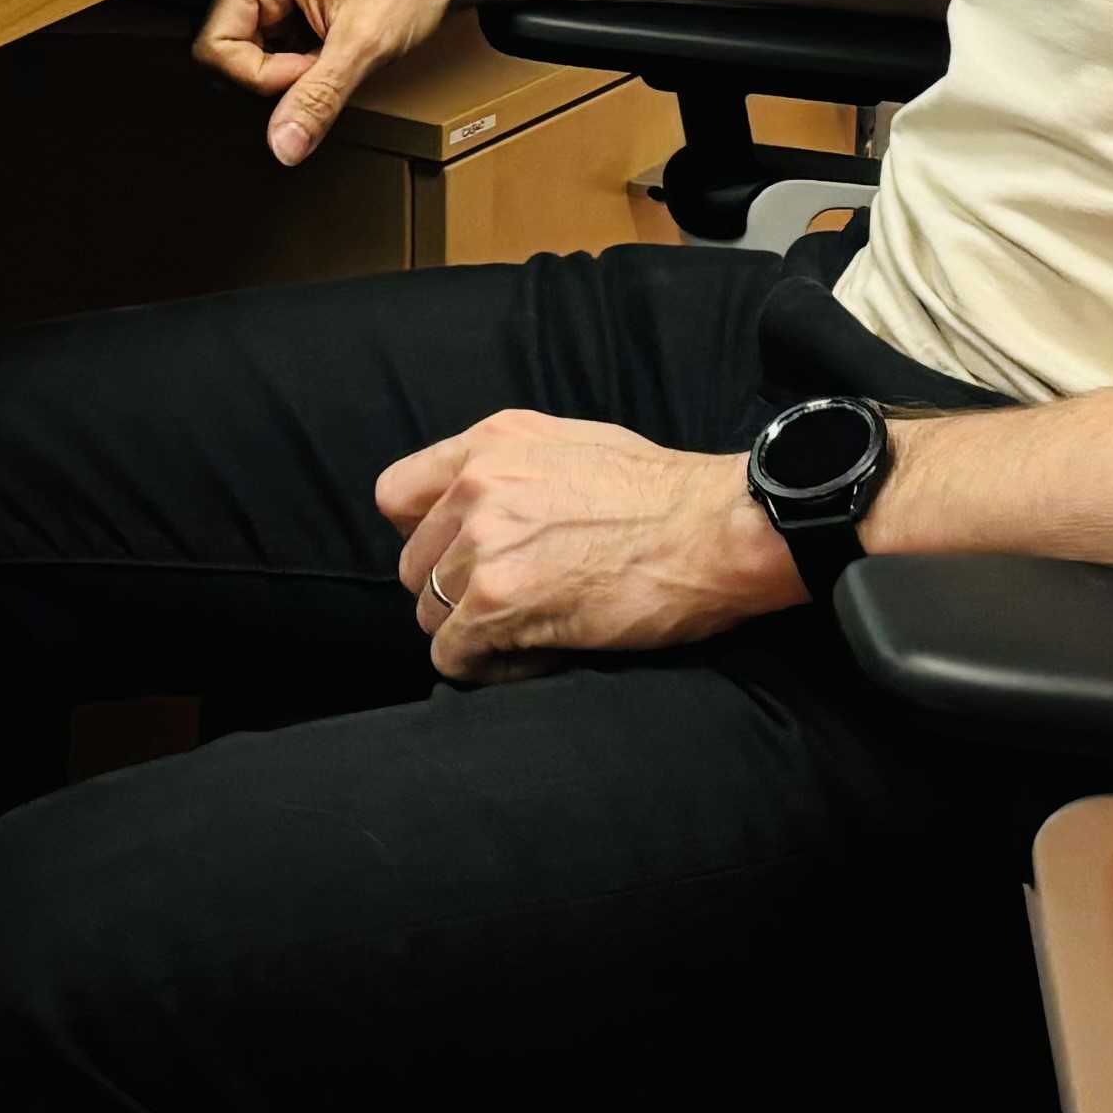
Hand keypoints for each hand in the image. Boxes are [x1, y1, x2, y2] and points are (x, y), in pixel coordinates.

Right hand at [191, 0, 475, 164]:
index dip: (261, 75)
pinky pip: (274, 54)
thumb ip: (318, 98)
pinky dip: (303, 67)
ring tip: (333, 51)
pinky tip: (332, 50)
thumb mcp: (365, 43)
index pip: (216, 47)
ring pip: (251, 59)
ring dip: (292, 73)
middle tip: (322, 62)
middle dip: (275, 75)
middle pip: (228, 54)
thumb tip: (283, 146)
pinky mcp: (290, 9)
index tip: (311, 68)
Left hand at [371, 410, 798, 680]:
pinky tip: (541, 653)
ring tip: (538, 628)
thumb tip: (474, 503)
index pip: (394, 497)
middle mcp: (474, 488)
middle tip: (517, 604)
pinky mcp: (497, 603)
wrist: (717, 528)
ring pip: (433, 616)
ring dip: (478, 633)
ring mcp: (482, 545)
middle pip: (413, 568)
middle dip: (456, 594)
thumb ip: (510, 467)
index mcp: (489, 446)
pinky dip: (493, 667)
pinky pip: (456, 657)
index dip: (422, 537)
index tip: (460, 558)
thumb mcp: (573, 444)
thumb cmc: (663, 493)